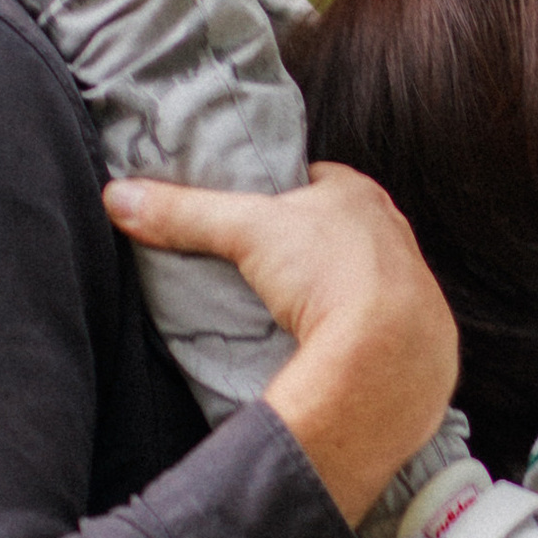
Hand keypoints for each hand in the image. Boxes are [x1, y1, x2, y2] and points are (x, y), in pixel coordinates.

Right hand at [104, 161, 457, 525]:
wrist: (389, 357)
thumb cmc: (330, 275)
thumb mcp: (246, 231)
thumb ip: (185, 213)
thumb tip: (119, 197)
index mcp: (360, 194)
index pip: (314, 181)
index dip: (281, 195)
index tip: (251, 215)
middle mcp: (394, 232)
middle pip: (337, 230)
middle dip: (305, 245)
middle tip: (263, 268)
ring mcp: (411, 286)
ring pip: (362, 278)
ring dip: (333, 292)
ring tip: (289, 312)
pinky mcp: (418, 337)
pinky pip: (377, 325)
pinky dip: (353, 332)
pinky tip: (326, 347)